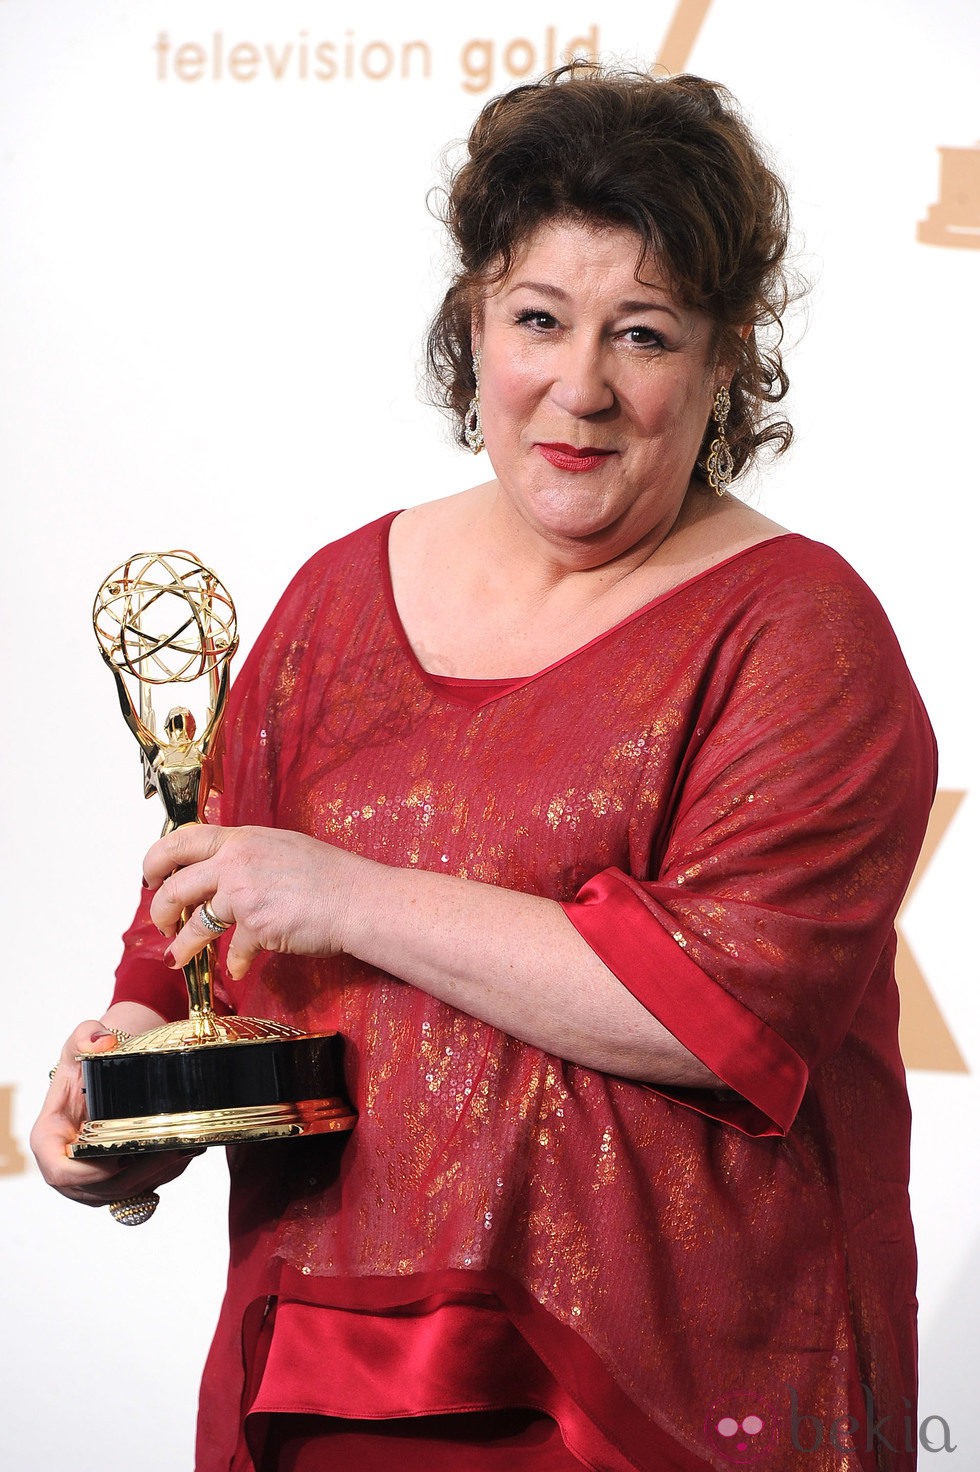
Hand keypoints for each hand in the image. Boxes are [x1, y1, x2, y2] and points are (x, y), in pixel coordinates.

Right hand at [31, 1017, 200, 1207]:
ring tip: (181, 1150)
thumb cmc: (88, 1057)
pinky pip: (138, 1188)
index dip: (90, 1173)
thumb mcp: (83, 1036)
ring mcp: (89, 1179)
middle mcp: (65, 1166)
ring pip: (122, 1192)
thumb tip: (103, 1044)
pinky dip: (162, 1175)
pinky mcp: (114, 1181)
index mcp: (48, 1139)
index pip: (61, 1172)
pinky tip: (182, 1153)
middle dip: (135, 1175)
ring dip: (154, 1176)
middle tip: (169, 1151)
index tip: (122, 1156)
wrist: (104, 1069)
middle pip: (98, 1189)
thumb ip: (87, 1034)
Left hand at [143, 824, 364, 979]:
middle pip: (175, 885)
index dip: (157, 859)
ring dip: (182, 945)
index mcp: (242, 839)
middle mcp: (236, 862)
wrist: (358, 899)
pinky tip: (242, 968)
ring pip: (194, 923)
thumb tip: (224, 872)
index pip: (181, 840)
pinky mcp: (256, 926)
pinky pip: (235, 951)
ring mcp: (244, 894)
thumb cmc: (330, 876)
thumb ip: (248, 856)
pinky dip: (237, 963)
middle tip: (161, 923)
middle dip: (159, 909)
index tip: (151, 877)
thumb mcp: (283, 848)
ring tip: (177, 956)